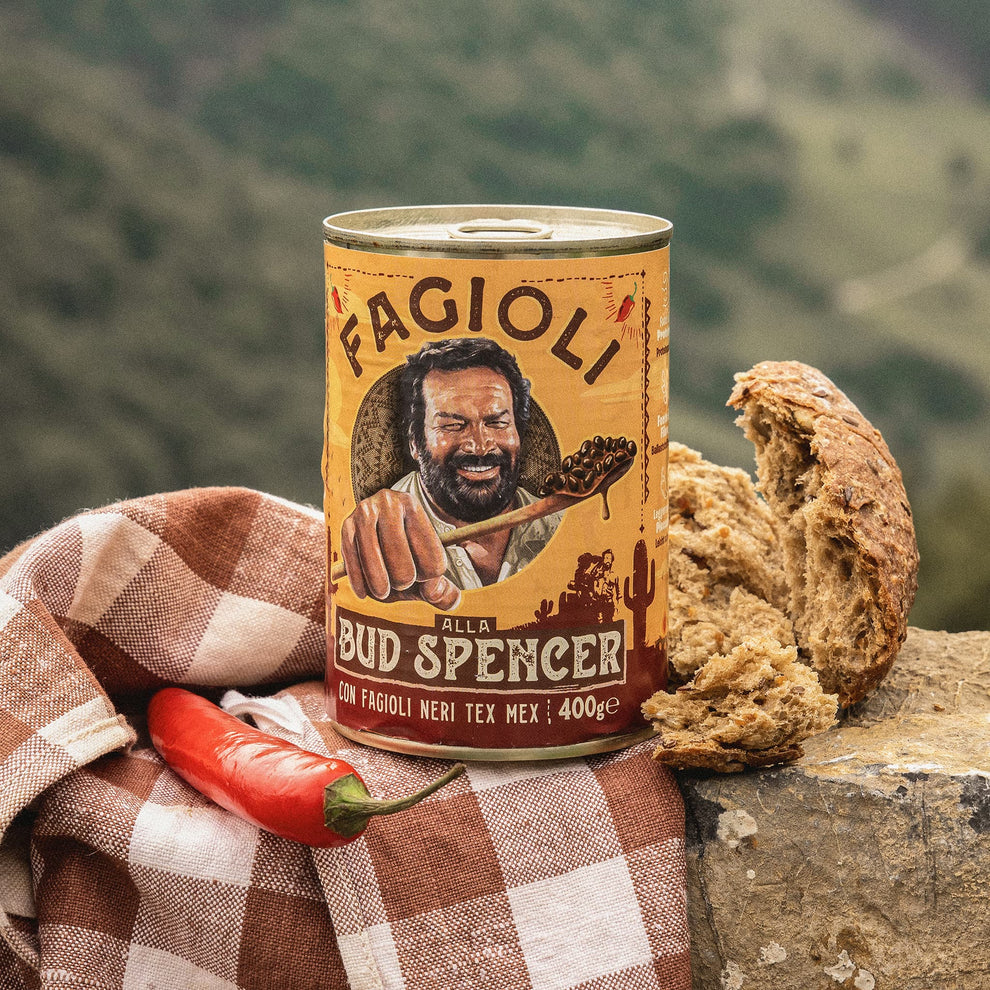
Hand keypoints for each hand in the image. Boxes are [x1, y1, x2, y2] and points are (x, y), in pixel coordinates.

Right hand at [339, 490, 459, 609]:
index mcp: (416, 507)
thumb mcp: (430, 566)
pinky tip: (364, 593)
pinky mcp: (347, 526)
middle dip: (404, 579)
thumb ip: (444, 591)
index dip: (430, 575)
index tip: (426, 576)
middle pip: (400, 556)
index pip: (431, 555)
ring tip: (384, 592)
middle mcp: (389, 503)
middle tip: (404, 582)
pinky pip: (352, 560)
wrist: (382, 524)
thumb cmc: (412, 552)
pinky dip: (358, 581)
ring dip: (380, 584)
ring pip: (373, 558)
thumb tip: (432, 591)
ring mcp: (365, 513)